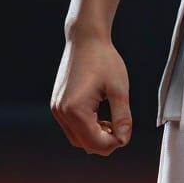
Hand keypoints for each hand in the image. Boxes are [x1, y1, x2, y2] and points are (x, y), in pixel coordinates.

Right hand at [51, 28, 132, 154]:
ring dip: (95, 135)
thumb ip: (122, 117)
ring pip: (77, 138)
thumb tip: (124, 139)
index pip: (95, 143)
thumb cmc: (103, 59)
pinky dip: (87, 126)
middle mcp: (61, 112)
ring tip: (111, 119)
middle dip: (105, 141)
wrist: (86, 38)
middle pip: (85, 144)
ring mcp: (57, 108)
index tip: (126, 131)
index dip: (115, 142)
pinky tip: (100, 115)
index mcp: (75, 110)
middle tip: (120, 126)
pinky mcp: (57, 104)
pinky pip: (72, 126)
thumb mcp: (119, 88)